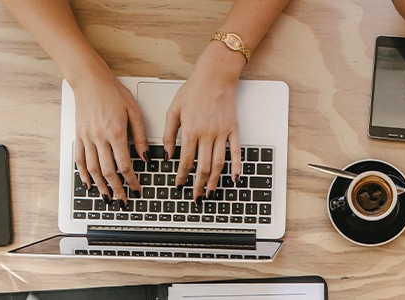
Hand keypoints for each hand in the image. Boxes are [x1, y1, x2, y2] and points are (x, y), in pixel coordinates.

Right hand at [72, 76, 145, 202]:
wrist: (90, 80)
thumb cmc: (113, 92)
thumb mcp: (134, 111)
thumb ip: (140, 136)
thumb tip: (145, 156)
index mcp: (116, 132)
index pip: (125, 164)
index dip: (131, 180)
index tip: (136, 188)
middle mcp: (99, 137)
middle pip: (108, 171)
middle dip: (117, 189)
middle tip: (123, 200)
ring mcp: (87, 137)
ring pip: (93, 169)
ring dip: (101, 186)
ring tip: (107, 197)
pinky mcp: (79, 136)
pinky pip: (80, 159)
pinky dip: (83, 174)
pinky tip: (89, 183)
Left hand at [163, 61, 243, 199]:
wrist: (215, 77)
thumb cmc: (193, 91)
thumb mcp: (173, 110)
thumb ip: (168, 134)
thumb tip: (168, 154)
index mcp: (190, 130)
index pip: (185, 160)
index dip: (182, 176)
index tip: (179, 184)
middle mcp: (207, 134)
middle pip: (203, 167)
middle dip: (198, 184)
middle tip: (195, 196)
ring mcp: (222, 133)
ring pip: (219, 163)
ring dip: (214, 181)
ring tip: (210, 192)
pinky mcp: (234, 130)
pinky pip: (236, 152)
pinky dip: (236, 167)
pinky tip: (235, 178)